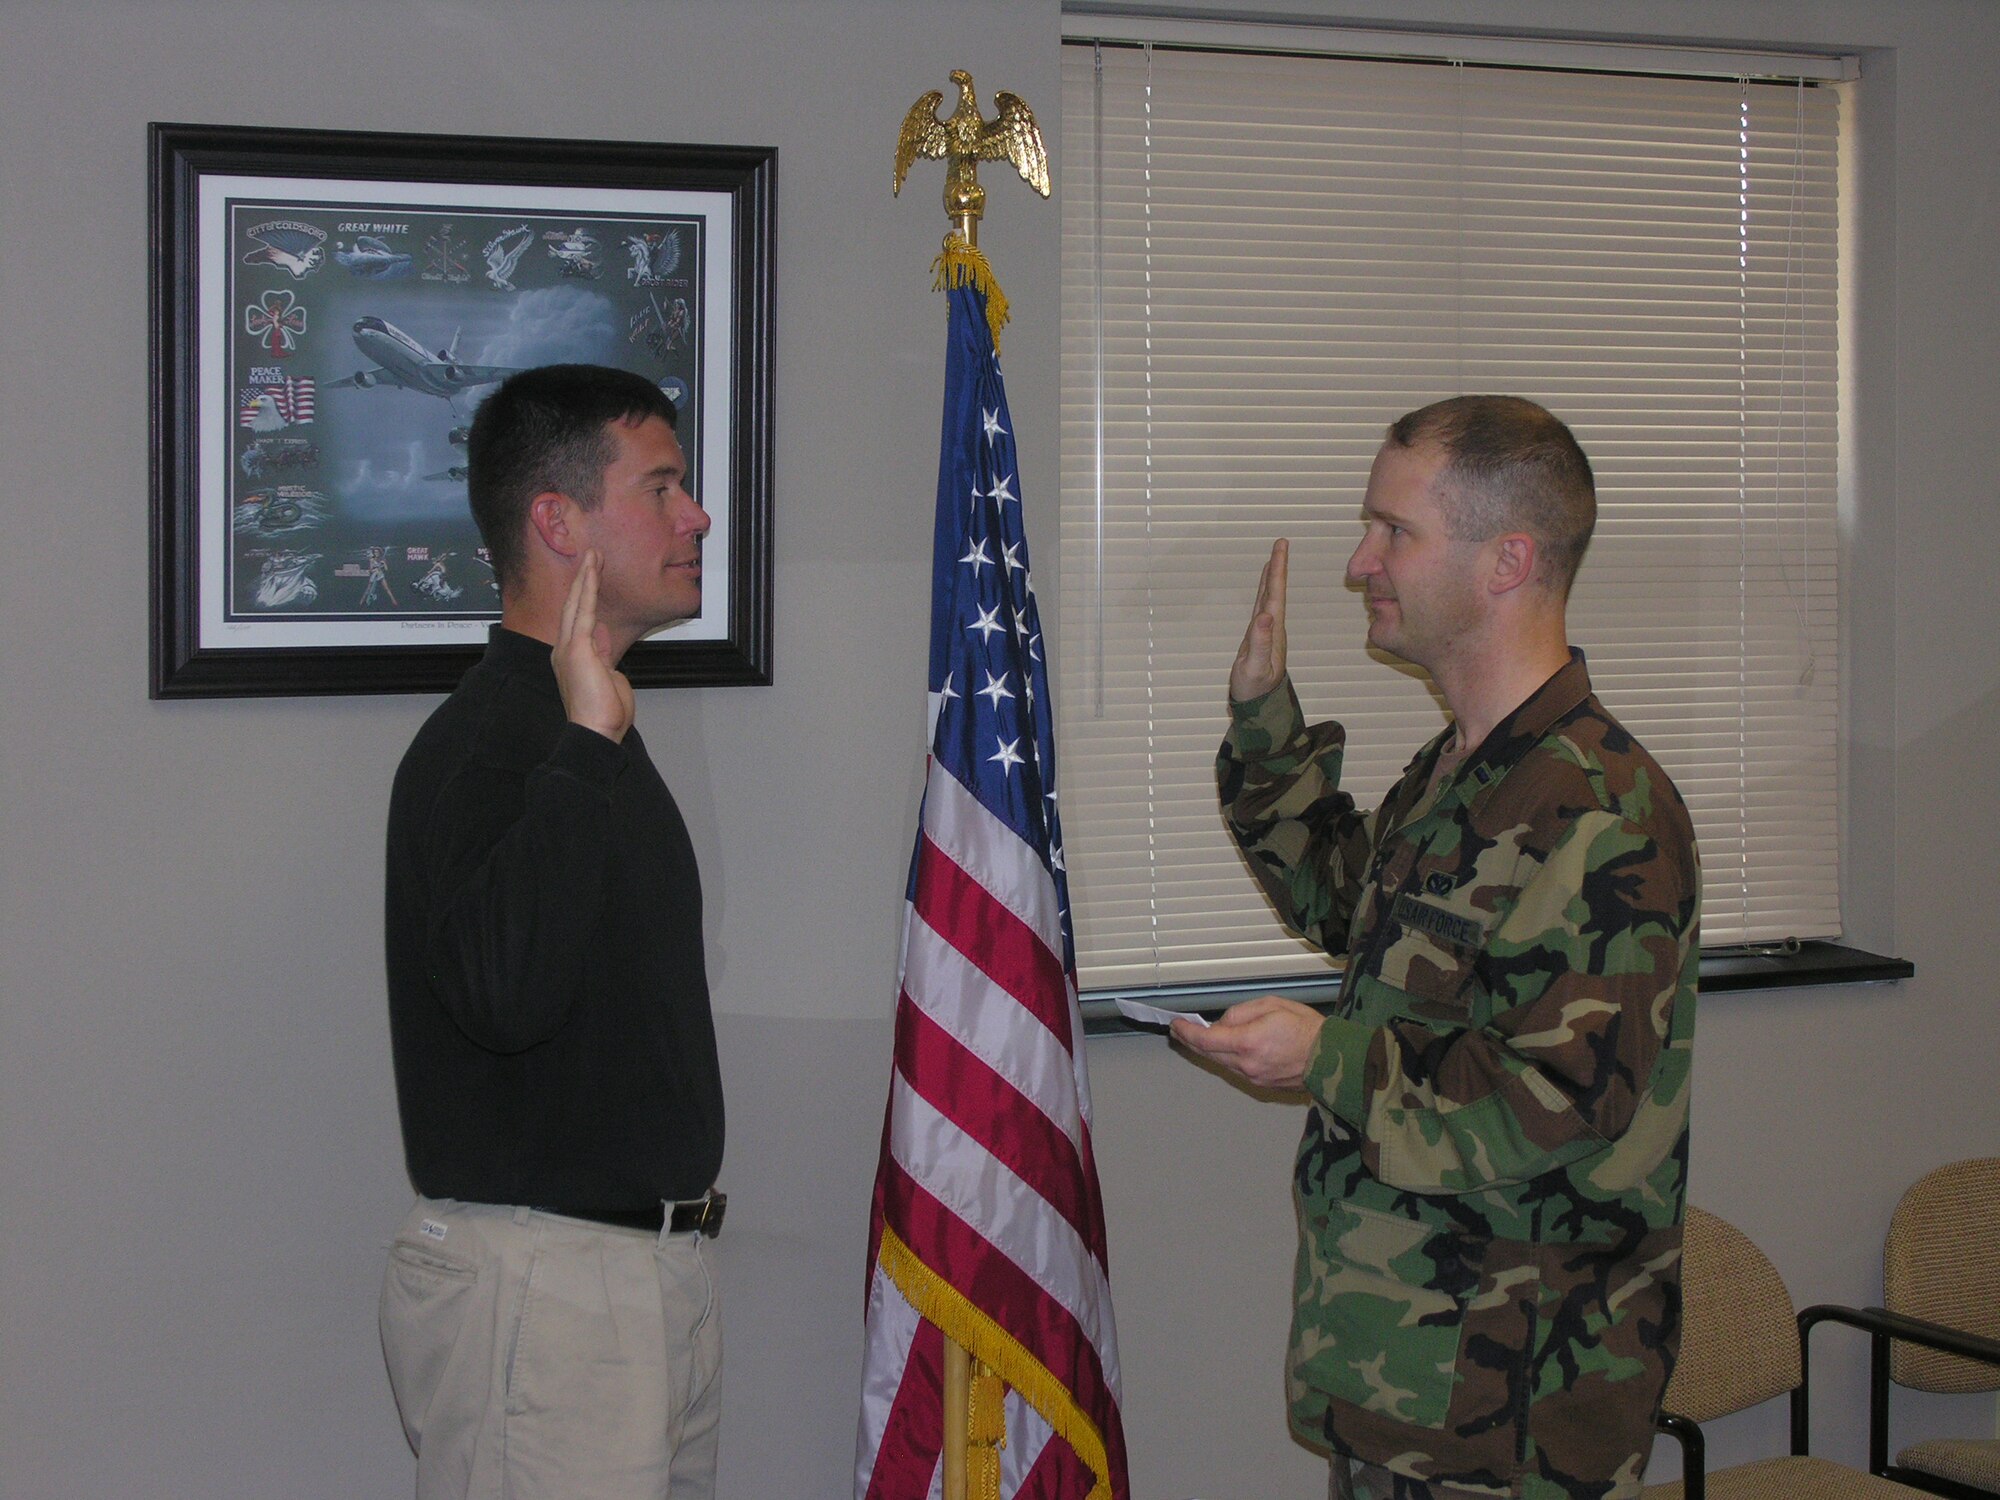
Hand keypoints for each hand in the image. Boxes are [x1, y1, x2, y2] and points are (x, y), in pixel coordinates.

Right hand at [554, 550, 633, 742]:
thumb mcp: (608, 676)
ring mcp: (568, 647)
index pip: (579, 622)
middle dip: (583, 581)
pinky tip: (593, 570)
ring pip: (577, 604)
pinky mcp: (577, 647)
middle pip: (573, 607)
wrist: (595, 731)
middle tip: (591, 558)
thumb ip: (604, 653)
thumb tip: (603, 633)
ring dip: (586, 578)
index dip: (586, 599)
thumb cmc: (604, 714)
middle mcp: (564, 650)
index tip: (593, 582)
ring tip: (593, 556)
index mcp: (572, 658)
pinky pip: (585, 610)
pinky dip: (589, 588)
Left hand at [1171, 995, 1322, 1088]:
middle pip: (1208, 1054)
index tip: (1176, 1025)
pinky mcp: (1261, 1083)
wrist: (1332, 1057)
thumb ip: (1241, 1013)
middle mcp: (1247, 1064)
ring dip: (1208, 1049)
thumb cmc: (1308, 1029)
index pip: (1205, 1039)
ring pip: (1221, 1062)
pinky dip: (1226, 1057)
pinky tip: (1226, 1047)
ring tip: (1201, 1035)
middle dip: (1191, 1041)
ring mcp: (1253, 1077)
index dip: (1186, 1032)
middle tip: (1180, 1030)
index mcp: (1248, 1042)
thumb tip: (1222, 1023)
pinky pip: (1235, 1068)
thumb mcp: (1272, 1005)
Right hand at [1229, 538, 1288, 702]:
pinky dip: (1264, 593)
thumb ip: (1260, 643)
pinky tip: (1264, 589)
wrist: (1258, 706)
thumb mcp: (1255, 667)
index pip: (1276, 593)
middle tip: (1280, 543)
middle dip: (1277, 566)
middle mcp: (1273, 627)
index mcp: (1273, 630)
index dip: (1277, 570)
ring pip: (1271, 597)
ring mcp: (1268, 632)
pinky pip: (1264, 607)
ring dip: (1272, 578)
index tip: (1281, 548)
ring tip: (1273, 560)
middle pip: (1276, 591)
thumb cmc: (1254, 689)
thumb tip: (1265, 615)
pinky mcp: (1260, 637)